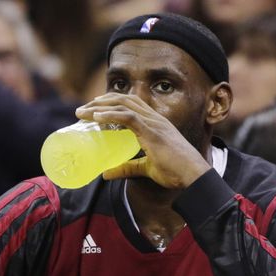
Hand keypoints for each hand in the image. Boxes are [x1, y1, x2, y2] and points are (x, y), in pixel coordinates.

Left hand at [76, 93, 210, 188]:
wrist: (193, 176)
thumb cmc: (175, 172)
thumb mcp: (146, 169)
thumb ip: (127, 168)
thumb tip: (105, 173)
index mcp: (156, 123)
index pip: (131, 104)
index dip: (112, 103)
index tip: (95, 109)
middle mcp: (154, 118)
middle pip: (124, 100)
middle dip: (101, 101)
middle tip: (83, 109)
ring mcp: (154, 123)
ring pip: (123, 105)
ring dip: (100, 107)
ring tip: (83, 113)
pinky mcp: (152, 132)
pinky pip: (128, 117)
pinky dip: (110, 115)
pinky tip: (96, 117)